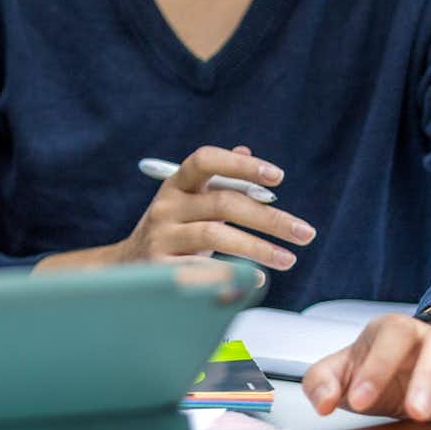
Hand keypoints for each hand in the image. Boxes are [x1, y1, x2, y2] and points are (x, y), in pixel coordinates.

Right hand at [106, 145, 315, 272]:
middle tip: (305, 233)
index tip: (278, 176)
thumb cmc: (172, 231)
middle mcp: (167, 205)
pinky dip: (233, 273)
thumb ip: (219, 180)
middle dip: (270, 218)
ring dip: (258, 248)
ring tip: (288, 259)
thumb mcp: (190, 200)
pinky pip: (201, 268)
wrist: (125, 268)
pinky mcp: (159, 267)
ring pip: (214, 234)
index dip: (241, 165)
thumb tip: (246, 150)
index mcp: (178, 184)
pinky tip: (255, 279)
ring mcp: (161, 235)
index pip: (206, 160)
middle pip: (223, 202)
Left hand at [302, 310, 430, 421]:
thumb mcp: (339, 375)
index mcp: (393, 330)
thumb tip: (323, 401)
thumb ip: (321, 383)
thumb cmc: (372, 372)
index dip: (376, 366)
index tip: (360, 399)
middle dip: (426, 378)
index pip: (390, 335)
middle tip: (414, 411)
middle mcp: (429, 339)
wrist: (402, 377)